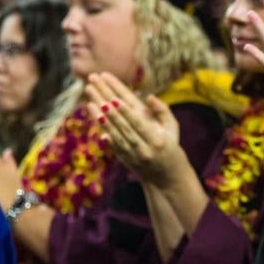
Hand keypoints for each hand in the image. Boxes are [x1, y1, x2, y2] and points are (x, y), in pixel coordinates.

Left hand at [87, 72, 187, 188]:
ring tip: (90, 100)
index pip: (137, 120)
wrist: (165, 177)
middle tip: (94, 86)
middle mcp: (142, 146)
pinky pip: (111, 141)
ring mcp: (131, 153)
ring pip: (113, 131)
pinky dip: (103, 129)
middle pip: (121, 122)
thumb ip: (163, 111)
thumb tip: (148, 96)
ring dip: (100, 115)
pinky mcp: (123, 157)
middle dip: (106, 103)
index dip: (125, 109)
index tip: (113, 96)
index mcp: (156, 138)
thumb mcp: (173, 128)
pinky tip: (96, 117)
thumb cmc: (170, 145)